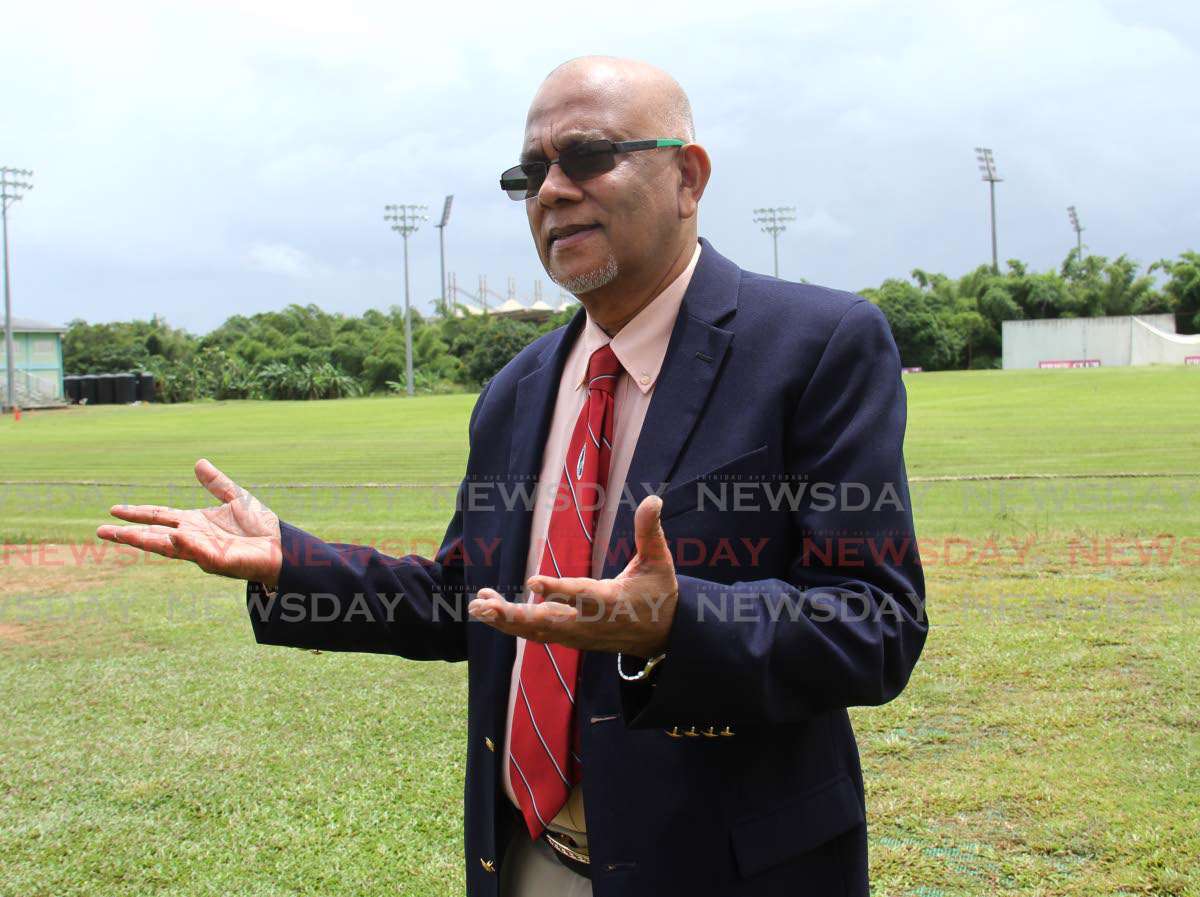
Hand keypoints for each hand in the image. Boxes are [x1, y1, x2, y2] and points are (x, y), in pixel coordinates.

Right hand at [96, 459, 282, 586]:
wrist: (283, 547)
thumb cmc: (260, 528)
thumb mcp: (236, 499)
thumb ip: (217, 484)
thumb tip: (198, 463)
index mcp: (195, 523)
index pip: (160, 517)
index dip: (137, 513)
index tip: (113, 510)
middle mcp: (194, 538)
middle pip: (155, 535)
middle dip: (128, 534)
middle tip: (99, 531)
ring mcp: (204, 552)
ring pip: (170, 547)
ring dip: (147, 541)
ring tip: (122, 535)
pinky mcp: (220, 562)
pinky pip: (202, 554)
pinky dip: (189, 546)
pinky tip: (176, 537)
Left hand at [468, 494, 678, 656]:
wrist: (662, 636)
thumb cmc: (658, 593)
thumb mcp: (658, 561)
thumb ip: (649, 531)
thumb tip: (653, 500)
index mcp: (610, 600)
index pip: (581, 594)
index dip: (557, 589)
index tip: (532, 583)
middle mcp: (588, 622)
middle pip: (547, 621)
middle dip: (514, 616)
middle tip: (485, 606)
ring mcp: (577, 634)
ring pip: (536, 631)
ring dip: (505, 619)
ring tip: (478, 605)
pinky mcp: (569, 639)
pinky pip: (536, 634)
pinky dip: (511, 625)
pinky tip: (489, 610)